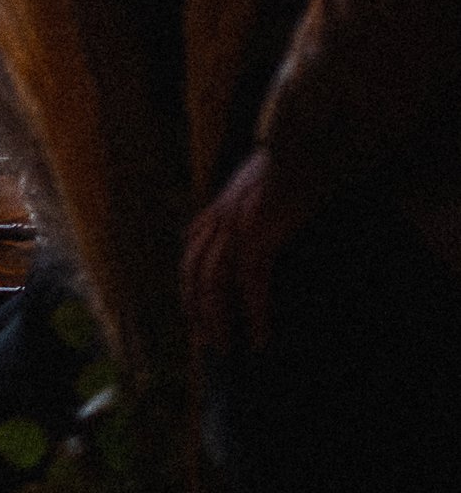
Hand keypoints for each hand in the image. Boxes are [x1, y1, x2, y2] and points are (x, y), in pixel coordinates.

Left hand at [181, 147, 300, 353]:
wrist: (303, 145)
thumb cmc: (286, 165)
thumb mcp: (248, 185)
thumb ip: (229, 208)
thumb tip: (202, 229)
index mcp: (218, 209)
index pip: (191, 254)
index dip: (189, 287)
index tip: (193, 317)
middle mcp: (220, 218)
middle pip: (195, 271)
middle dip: (197, 309)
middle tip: (206, 343)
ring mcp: (237, 225)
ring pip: (215, 282)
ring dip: (219, 318)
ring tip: (228, 346)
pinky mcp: (260, 234)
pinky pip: (251, 283)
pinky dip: (254, 313)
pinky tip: (260, 337)